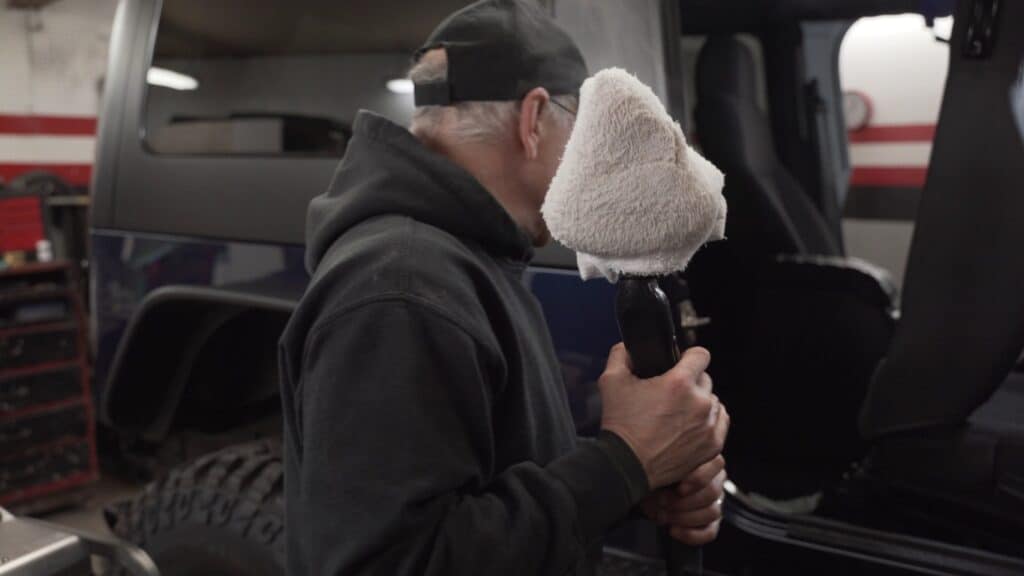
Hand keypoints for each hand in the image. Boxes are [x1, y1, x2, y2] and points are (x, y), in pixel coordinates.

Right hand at [599, 343, 729, 488]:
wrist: (627, 464)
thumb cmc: (620, 425)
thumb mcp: (610, 381)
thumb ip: (621, 354)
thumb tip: (628, 348)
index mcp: (679, 383)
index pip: (701, 355)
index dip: (689, 356)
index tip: (682, 362)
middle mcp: (699, 402)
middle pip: (706, 379)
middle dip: (690, 382)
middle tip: (672, 394)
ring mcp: (708, 425)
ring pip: (714, 401)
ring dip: (701, 403)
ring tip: (680, 413)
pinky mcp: (712, 445)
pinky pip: (720, 423)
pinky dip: (709, 422)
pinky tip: (691, 425)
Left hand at [641, 455, 726, 544]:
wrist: (644, 492)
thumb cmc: (654, 476)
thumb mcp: (659, 467)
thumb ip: (669, 466)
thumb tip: (668, 472)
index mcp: (707, 460)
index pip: (717, 465)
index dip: (698, 479)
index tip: (679, 488)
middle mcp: (715, 480)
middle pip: (712, 492)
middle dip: (684, 501)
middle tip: (661, 502)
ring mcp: (715, 502)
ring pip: (712, 512)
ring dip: (684, 517)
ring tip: (662, 515)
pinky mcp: (711, 523)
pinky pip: (709, 532)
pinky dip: (690, 534)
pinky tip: (673, 530)